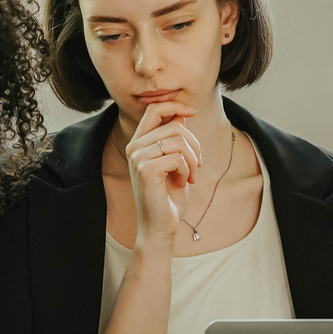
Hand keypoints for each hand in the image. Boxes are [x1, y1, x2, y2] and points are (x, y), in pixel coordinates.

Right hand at [122, 102, 200, 246]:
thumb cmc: (168, 197)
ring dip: (193, 159)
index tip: (192, 112)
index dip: (176, 105)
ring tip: (191, 176)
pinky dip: (188, 170)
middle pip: (174, 125)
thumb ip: (174, 139)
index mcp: (139, 143)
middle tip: (197, 164)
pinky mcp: (146, 170)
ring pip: (178, 140)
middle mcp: (134, 147)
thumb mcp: (174, 162)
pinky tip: (184, 183)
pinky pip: (178, 157)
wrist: (160, 227)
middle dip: (194, 144)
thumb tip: (182, 114)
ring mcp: (138, 158)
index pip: (154, 109)